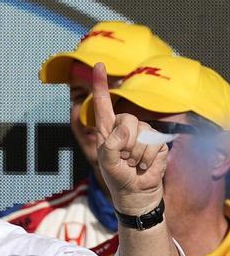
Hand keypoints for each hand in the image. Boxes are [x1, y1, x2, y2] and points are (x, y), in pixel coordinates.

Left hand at [91, 62, 167, 214]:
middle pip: (128, 119)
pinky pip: (154, 145)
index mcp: (106, 128)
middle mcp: (124, 127)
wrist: (135, 191)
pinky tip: (144, 165)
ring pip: (142, 134)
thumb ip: (110, 145)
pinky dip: (147, 159)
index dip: (100, 84)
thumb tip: (125, 130)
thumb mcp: (106, 162)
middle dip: (125, 142)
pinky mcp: (157, 142)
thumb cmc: (116, 176)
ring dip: (136, 154)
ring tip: (132, 163)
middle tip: (123, 158)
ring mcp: (142, 133)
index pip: (103, 103)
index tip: (98, 64)